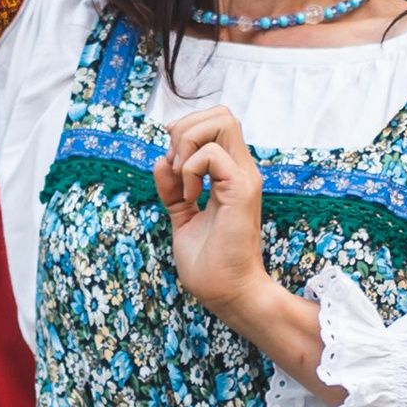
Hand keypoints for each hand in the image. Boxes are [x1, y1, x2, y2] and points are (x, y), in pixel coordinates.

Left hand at [154, 105, 269, 322]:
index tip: (172, 163)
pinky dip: (190, 169)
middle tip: (175, 165)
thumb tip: (162, 161)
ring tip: (182, 179)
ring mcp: (244, 177)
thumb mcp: (182, 218)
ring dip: (188, 143)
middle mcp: (241, 170)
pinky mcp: (241, 190)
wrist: (227, 292)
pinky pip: (211, 154)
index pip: (217, 122)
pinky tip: (190, 197)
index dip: (187, 130)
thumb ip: (173, 190)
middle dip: (187, 129)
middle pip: (222, 113)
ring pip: (222, 121)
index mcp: (231, 174)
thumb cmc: (210, 263)